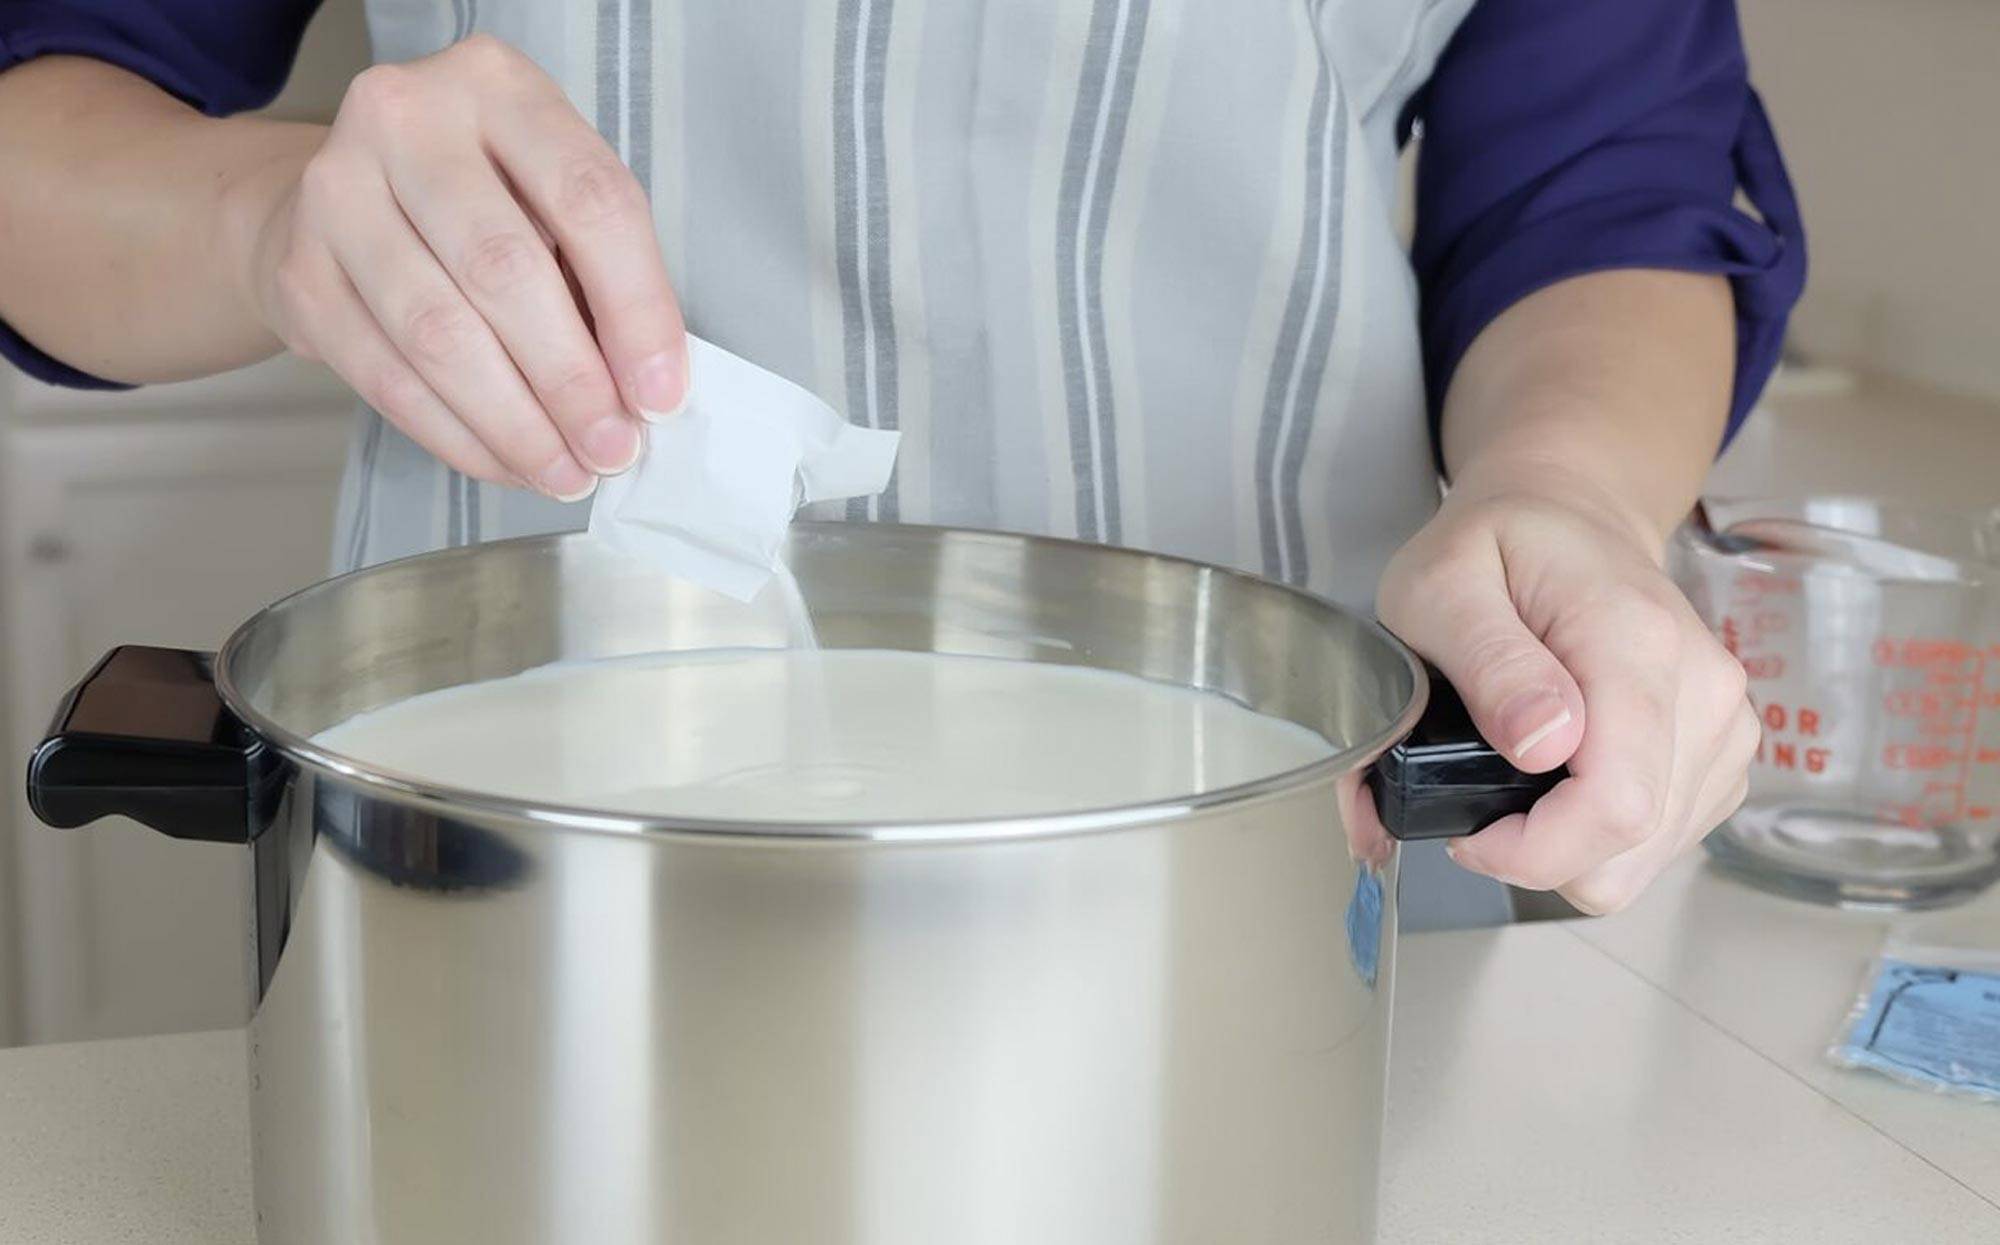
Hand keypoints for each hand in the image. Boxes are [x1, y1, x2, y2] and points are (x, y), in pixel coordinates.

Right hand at [239, 35, 684, 499]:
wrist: (342, 196)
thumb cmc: (480, 199)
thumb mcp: (549, 196)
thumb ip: (598, 273)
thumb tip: (645, 391)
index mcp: (498, 87)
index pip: (588, 200)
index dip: (636, 309)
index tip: (661, 393)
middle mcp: (406, 120)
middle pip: (505, 271)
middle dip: (572, 382)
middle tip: (614, 449)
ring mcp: (337, 191)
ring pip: (440, 335)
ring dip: (516, 423)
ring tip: (568, 471)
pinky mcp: (300, 270)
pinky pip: (389, 376)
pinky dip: (459, 435)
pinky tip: (507, 462)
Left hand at [1377, 463, 1757, 914]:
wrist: (1571, 516)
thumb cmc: (1498, 547)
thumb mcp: (1445, 584)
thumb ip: (1489, 662)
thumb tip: (1542, 745)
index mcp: (1638, 644)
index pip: (1617, 805)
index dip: (1533, 851)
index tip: (1469, 831)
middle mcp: (1705, 691)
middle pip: (1630, 848)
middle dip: (1538, 853)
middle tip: (1474, 798)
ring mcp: (1723, 727)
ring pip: (1643, 860)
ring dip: (1565, 847)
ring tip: (1511, 778)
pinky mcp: (1720, 754)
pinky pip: (1658, 843)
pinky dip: (1597, 836)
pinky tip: (1558, 779)